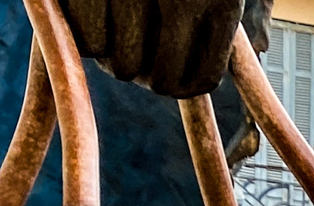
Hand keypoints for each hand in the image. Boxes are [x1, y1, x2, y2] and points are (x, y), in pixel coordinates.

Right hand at [56, 0, 257, 96]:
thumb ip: (221, 15)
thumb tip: (216, 68)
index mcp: (219, 1)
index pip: (201, 78)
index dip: (181, 84)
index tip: (169, 77)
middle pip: (159, 79)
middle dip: (146, 76)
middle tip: (137, 58)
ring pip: (120, 65)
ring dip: (115, 59)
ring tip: (116, 35)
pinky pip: (87, 41)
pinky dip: (87, 38)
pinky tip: (95, 17)